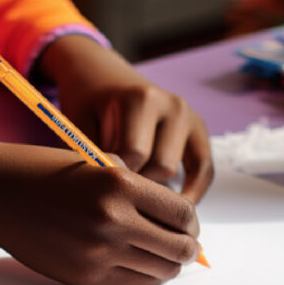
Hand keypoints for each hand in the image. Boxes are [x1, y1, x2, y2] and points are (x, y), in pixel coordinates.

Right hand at [0, 139, 200, 284]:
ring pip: (161, 271)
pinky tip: (139, 265)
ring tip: (159, 255)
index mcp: (120, 185)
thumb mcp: (98, 163)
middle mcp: (114, 220)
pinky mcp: (86, 277)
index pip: (182, 213)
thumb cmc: (46, 171)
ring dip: (167, 265)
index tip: (188, 225)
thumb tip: (177, 217)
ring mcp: (100, 253)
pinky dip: (145, 278)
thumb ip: (138, 187)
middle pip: (178, 247)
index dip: (191, 222)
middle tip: (182, 244)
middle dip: (186, 247)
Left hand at [36, 35, 214, 203]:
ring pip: (173, 173)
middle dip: (134, 182)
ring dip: (151, 184)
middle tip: (111, 184)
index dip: (115, 176)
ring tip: (128, 183)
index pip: (134, 156)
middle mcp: (172, 105)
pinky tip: (174, 210)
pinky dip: (192, 192)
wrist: (102, 74)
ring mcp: (188, 116)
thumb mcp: (79, 124)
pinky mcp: (198, 129)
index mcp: (141, 99)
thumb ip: (93, 158)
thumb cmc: (87, 102)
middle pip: (158, 167)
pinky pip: (204, 170)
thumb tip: (108, 200)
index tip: (98, 181)